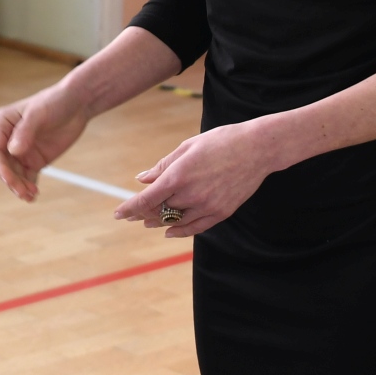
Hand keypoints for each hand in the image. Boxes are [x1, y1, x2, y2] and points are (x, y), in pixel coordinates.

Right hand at [0, 86, 91, 201]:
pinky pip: (28, 176)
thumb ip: (25, 132)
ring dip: (20, 186)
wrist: (77, 104)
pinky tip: (33, 195)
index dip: (1, 167)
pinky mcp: (35, 159)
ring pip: (15, 174)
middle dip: (11, 180)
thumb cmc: (55, 101)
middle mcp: (8, 139)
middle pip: (4, 165)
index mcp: (2, 124)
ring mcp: (22, 151)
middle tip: (23, 192)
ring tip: (30, 196)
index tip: (10, 180)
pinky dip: (29, 186)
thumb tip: (13, 151)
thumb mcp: (38, 114)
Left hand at [114, 122, 275, 237]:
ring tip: (148, 222)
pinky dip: (181, 231)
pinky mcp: (222, 212)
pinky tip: (170, 231)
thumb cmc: (219, 142)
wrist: (257, 148)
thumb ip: (162, 167)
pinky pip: (197, 228)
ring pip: (176, 221)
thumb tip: (142, 180)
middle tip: (132, 215)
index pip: (146, 199)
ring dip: (160, 222)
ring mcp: (208, 206)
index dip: (130, 208)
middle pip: (160, 211)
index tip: (118, 214)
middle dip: (143, 213)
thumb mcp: (185, 148)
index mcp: (178, 176)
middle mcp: (191, 195)